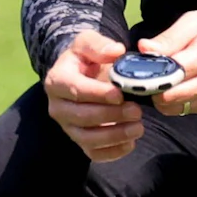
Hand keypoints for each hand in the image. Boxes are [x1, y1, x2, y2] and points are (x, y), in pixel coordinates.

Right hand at [43, 30, 142, 161]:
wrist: (82, 75)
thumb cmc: (86, 58)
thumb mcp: (89, 42)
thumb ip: (99, 45)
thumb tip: (116, 51)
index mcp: (57, 81)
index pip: (75, 90)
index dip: (97, 94)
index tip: (120, 95)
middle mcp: (58, 107)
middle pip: (81, 117)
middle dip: (111, 116)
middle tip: (136, 111)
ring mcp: (67, 127)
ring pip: (87, 139)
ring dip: (115, 136)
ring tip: (138, 127)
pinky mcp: (80, 141)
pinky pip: (93, 153)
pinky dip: (113, 152)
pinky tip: (131, 142)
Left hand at [139, 8, 196, 116]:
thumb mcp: (196, 20)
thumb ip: (170, 37)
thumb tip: (144, 49)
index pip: (171, 76)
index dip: (149, 75)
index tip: (136, 70)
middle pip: (169, 98)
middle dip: (152, 89)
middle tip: (145, 76)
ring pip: (175, 108)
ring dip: (162, 97)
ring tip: (160, 80)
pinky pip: (186, 109)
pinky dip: (175, 101)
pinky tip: (175, 86)